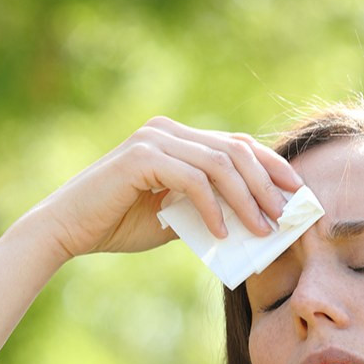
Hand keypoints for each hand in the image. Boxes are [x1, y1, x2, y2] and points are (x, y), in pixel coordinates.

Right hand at [28, 116, 303, 258]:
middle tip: (286, 216)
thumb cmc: (117, 225)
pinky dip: (212, 208)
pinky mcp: (141, 158)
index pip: (235, 143)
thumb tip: (252, 221)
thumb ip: (205, 210)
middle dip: (267, 183)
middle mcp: (167, 130)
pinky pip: (193, 181)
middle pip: (234, 149)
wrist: (66, 231)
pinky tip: (221, 233)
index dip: (271, 166)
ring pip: (219, 164)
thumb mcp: (173, 217)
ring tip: (262, 230)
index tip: (297, 193)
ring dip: (246, 199)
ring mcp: (154, 140)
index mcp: (176, 137)